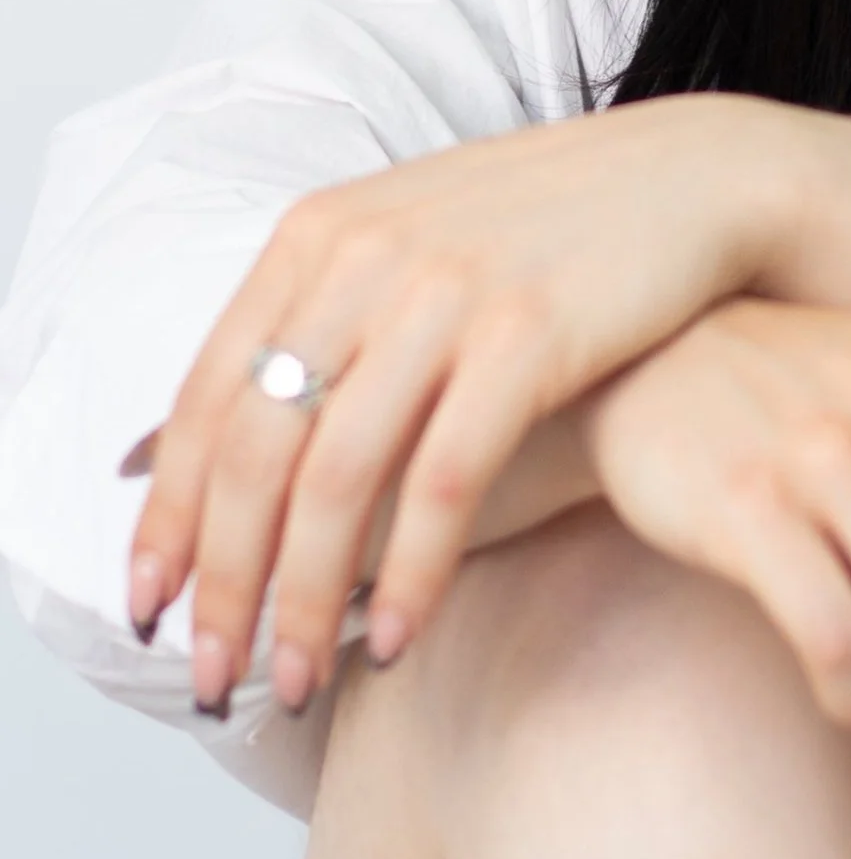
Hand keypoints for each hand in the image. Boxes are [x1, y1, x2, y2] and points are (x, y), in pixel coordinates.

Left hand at [126, 97, 804, 711]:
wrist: (693, 177)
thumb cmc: (543, 234)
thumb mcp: (403, 245)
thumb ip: (307, 327)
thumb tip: (162, 449)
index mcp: (318, 235)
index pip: (208, 397)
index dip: (169, 516)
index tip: (149, 608)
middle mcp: (366, 255)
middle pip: (257, 448)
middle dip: (226, 581)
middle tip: (211, 676)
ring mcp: (447, 292)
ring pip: (339, 476)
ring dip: (307, 597)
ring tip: (296, 681)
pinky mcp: (529, 333)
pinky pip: (445, 480)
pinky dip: (410, 572)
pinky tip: (397, 638)